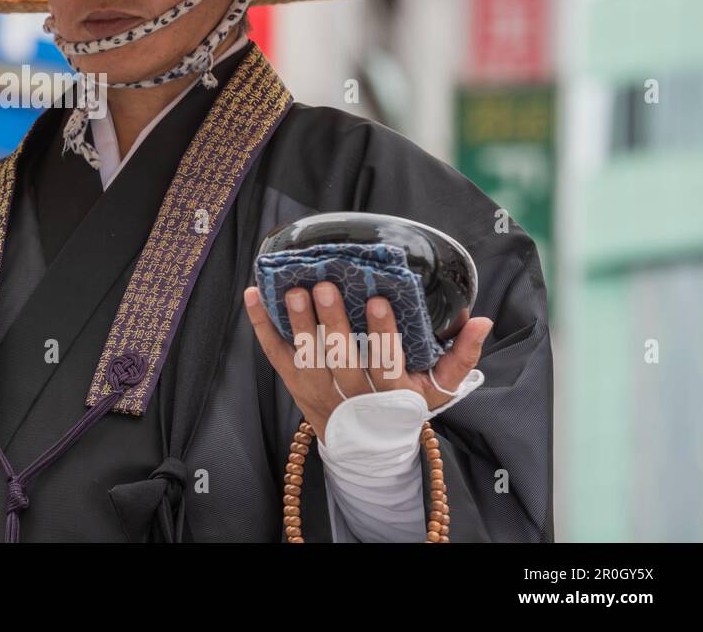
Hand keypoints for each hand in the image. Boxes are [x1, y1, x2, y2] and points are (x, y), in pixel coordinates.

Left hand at [242, 281, 492, 441]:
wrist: (366, 447)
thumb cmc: (405, 405)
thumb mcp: (438, 389)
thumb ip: (461, 357)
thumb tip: (480, 320)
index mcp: (392, 397)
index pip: (385, 367)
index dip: (381, 337)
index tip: (378, 302)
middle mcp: (352, 398)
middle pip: (339, 362)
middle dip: (332, 324)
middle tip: (327, 287)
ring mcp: (317, 392)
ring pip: (305, 360)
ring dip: (298, 325)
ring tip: (294, 291)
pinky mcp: (293, 383)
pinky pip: (274, 354)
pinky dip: (262, 325)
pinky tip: (254, 294)